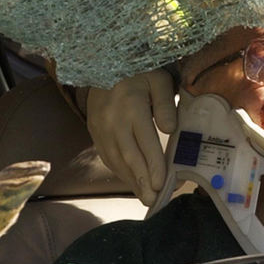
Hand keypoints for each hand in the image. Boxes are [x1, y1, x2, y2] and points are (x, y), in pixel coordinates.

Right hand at [86, 68, 176, 205]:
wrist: (104, 61)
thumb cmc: (139, 72)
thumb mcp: (158, 79)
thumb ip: (166, 103)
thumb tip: (170, 130)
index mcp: (131, 105)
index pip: (145, 141)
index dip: (153, 165)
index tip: (162, 184)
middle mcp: (112, 120)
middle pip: (128, 156)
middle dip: (142, 181)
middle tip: (154, 201)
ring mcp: (99, 127)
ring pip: (116, 160)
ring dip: (131, 181)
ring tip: (145, 197)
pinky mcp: (93, 131)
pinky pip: (107, 156)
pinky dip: (119, 171)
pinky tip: (132, 180)